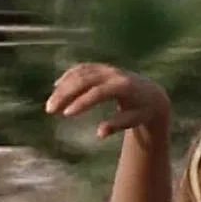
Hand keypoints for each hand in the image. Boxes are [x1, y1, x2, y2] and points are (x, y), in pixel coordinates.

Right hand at [45, 62, 169, 138]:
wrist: (150, 93)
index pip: (98, 92)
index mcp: (123, 86)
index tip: (67, 114)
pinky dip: (68, 76)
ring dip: (62, 87)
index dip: (82, 102)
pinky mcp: (100, 68)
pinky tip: (56, 87)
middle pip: (84, 80)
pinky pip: (81, 69)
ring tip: (51, 105)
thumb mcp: (134, 120)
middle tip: (50, 110)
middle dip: (65, 94)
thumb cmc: (142, 111)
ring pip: (79, 73)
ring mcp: (106, 68)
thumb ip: (117, 125)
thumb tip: (99, 133)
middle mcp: (113, 74)